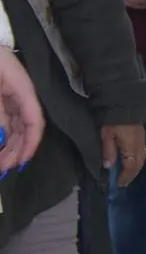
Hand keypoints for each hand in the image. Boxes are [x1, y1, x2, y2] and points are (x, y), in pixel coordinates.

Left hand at [0, 48, 43, 173]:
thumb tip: (3, 137)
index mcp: (21, 85)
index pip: (33, 118)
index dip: (30, 142)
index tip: (20, 162)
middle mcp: (17, 90)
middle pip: (25, 124)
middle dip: (17, 148)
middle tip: (3, 168)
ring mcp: (7, 92)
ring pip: (14, 123)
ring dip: (8, 144)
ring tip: (0, 162)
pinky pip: (4, 118)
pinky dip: (2, 133)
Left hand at [101, 123, 145, 186]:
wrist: (125, 104)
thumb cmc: (113, 120)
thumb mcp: (106, 135)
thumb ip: (108, 151)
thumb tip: (109, 166)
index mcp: (130, 147)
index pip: (130, 166)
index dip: (125, 176)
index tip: (119, 184)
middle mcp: (139, 145)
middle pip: (138, 164)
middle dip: (132, 175)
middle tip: (124, 182)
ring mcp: (142, 140)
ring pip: (142, 159)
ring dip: (135, 168)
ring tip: (127, 174)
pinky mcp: (142, 136)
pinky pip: (142, 152)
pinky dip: (137, 160)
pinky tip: (131, 161)